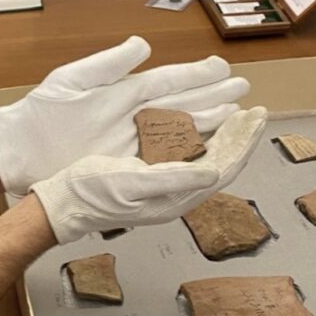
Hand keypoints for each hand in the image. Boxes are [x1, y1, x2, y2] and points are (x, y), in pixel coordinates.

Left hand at [0, 36, 250, 195]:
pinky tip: (210, 148)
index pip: (166, 80)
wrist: (18, 153)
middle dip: (212, 97)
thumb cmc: (40, 115)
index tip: (222, 68)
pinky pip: (162, 158)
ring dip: (207, 123)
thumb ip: (108, 64)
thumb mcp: (72, 82)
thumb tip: (143, 45)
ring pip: (178, 130)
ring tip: (237, 114)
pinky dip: (187, 154)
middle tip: (244, 88)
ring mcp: (131, 141)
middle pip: (180, 104)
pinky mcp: (126, 165)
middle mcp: (132, 116)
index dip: (195, 75)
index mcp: (121, 91)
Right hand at [31, 107, 266, 243]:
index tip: (254, 117)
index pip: (224, 169)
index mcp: (176, 198)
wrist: (60, 204)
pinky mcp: (150, 179)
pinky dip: (201, 139)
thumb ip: (173, 179)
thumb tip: (213, 171)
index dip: (243, 143)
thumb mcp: (131, 182)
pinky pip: (187, 158)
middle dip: (240, 137)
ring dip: (224, 137)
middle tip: (254, 110)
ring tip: (236, 115)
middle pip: (221, 163)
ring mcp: (164, 188)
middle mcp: (176, 195)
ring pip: (206, 160)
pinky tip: (199, 127)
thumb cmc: (89, 193)